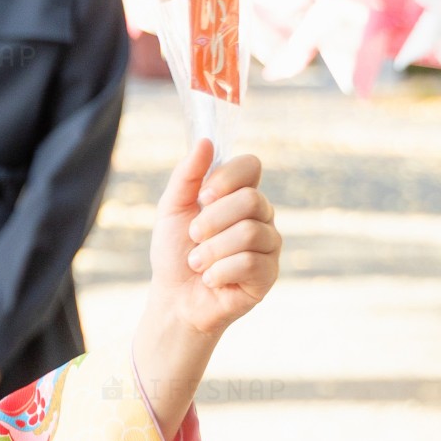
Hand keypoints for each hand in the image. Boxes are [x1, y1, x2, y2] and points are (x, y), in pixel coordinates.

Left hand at [152, 143, 279, 336]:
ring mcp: (268, 245)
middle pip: (251, 200)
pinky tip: (211, 280)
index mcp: (239, 195)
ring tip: (198, 263)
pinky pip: (250, 262)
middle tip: (193, 236)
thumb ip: (188, 175)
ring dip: (212, 250)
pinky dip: (220, 272)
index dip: (228, 177)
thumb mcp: (172, 208)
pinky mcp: (269, 274)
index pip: (251, 166)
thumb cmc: (175, 252)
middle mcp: (260, 216)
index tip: (204, 195)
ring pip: (249, 232)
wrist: (175, 299)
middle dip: (212, 220)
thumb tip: (205, 142)